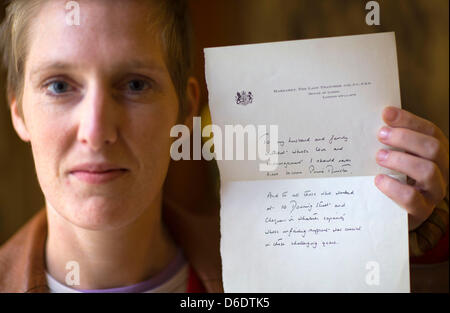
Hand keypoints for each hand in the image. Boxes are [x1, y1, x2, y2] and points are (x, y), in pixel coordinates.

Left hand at [375, 106, 448, 229]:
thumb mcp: (395, 157)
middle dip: (405, 138)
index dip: (409, 120)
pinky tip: (378, 180)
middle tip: (380, 135)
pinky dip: (394, 187)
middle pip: (433, 148)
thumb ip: (391, 142)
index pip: (430, 131)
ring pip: (428, 170)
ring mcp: (433, 191)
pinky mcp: (422, 211)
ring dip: (401, 160)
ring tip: (379, 157)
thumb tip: (377, 120)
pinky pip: (413, 198)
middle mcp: (441, 170)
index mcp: (436, 153)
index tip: (386, 113)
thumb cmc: (395, 178)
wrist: (395, 214)